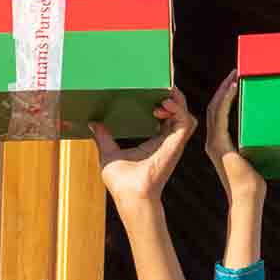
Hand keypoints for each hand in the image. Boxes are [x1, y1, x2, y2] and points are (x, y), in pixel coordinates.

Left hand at [92, 88, 196, 206]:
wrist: (130, 196)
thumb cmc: (121, 183)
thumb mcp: (108, 153)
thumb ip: (103, 138)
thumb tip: (93, 124)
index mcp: (154, 142)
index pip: (164, 116)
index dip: (163, 101)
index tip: (154, 88)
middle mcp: (166, 141)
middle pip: (177, 111)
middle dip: (173, 95)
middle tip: (162, 84)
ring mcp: (173, 143)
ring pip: (185, 114)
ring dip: (178, 101)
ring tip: (165, 93)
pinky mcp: (175, 145)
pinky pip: (186, 122)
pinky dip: (179, 110)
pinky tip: (165, 104)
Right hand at [204, 72, 267, 205]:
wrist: (247, 196)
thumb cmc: (253, 181)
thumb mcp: (253, 155)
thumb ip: (252, 142)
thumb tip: (266, 130)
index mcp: (219, 143)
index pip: (218, 113)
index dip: (224, 95)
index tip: (234, 81)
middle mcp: (212, 141)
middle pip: (214, 107)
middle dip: (224, 87)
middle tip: (234, 71)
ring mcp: (214, 142)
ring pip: (214, 108)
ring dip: (224, 89)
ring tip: (234, 75)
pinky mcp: (219, 143)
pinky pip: (220, 115)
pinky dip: (226, 99)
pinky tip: (234, 87)